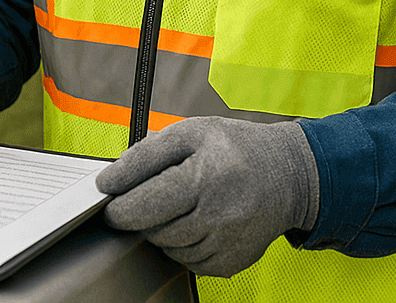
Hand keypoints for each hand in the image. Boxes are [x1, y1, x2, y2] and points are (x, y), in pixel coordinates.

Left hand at [95, 116, 318, 277]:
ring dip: (161, 229)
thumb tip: (111, 180)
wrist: (288, 175)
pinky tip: (196, 221)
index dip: (117, 204)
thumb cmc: (237, 149)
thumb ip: (146, 153)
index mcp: (204, 178)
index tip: (108, 196)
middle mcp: (218, 216)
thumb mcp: (191, 132)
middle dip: (141, 213)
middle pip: (152, 229)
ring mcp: (226, 244)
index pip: (143, 203)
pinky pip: (187, 263)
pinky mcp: (231, 262)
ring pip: (167, 248)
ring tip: (181, 203)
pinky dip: (182, 245)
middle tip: (150, 194)